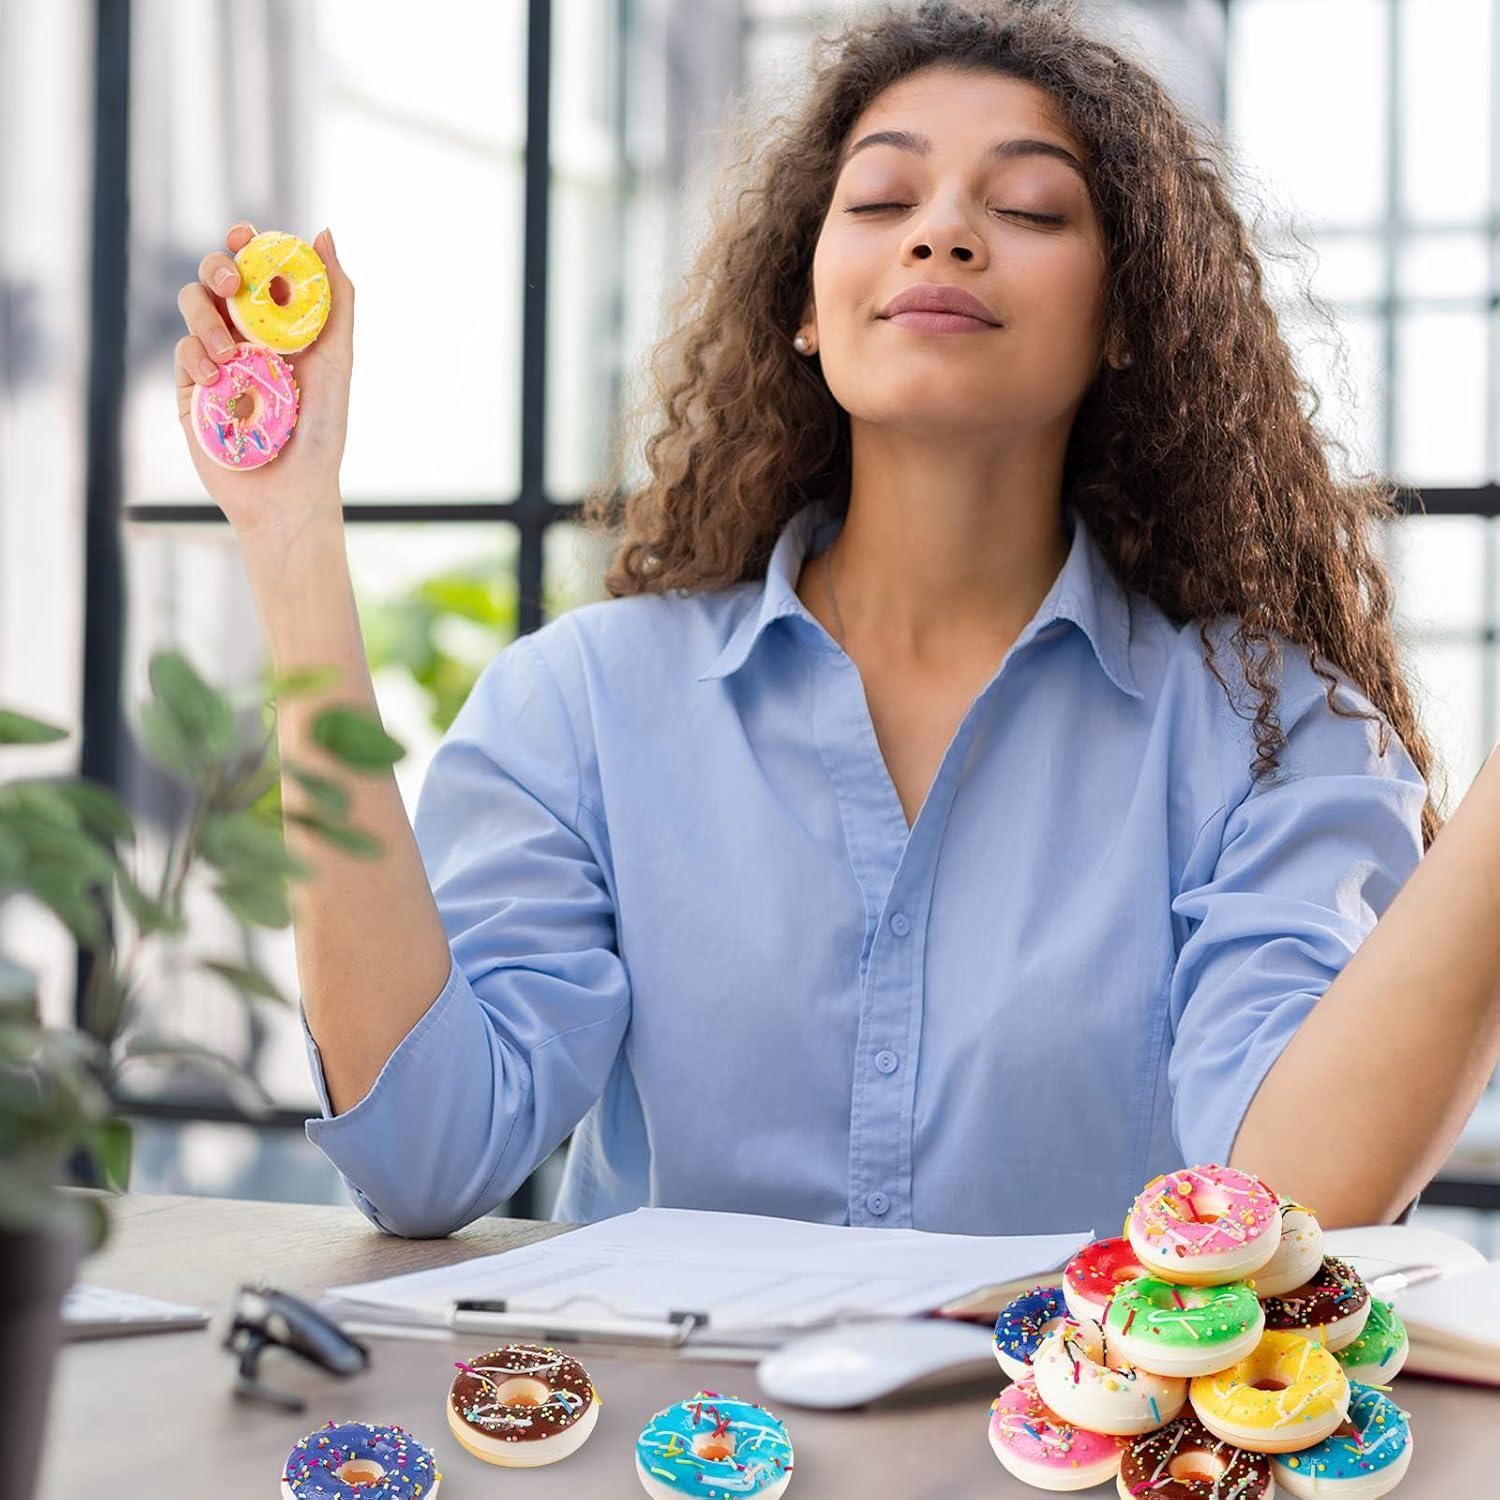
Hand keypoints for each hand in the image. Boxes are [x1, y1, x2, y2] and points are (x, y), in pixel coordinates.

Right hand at [174, 222, 354, 546]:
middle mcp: (248, 335)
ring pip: (193, 306)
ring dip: (205, 317)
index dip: (247, 243)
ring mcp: (217, 358)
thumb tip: (324, 233)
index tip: (245, 235)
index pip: (259, 269)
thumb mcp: (337, 361)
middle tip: (230, 282)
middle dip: (217, 267)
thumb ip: (336, 300)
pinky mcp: (190, 387)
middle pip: (216, 276)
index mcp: (284, 324)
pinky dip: (195, 357)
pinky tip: (213, 381)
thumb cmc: (321, 433)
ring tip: (227, 354)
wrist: (288, 494)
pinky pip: (182, 351)